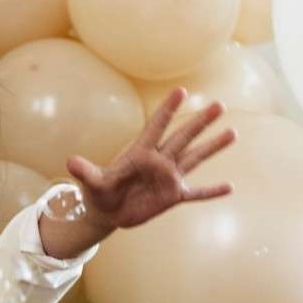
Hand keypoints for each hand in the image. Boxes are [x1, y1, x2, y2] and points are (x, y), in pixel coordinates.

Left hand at [65, 89, 234, 232]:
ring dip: (213, 147)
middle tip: (218, 104)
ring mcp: (169, 178)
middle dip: (200, 122)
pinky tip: (230, 188)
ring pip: (195, 158)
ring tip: (232, 132)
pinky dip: (211, 192)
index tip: (181, 91)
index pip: (156, 126)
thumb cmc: (98, 192)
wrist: (106, 211)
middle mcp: (159, 161)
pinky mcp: (173, 196)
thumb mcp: (91, 183)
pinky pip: (196, 194)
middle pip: (182, 137)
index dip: (167, 109)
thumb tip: (70, 162)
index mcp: (140, 152)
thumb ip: (86, 172)